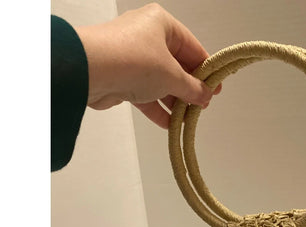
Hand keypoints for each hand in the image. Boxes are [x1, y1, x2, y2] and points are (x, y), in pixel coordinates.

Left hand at [75, 3, 219, 127]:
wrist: (90, 71)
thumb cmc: (135, 61)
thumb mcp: (172, 76)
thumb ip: (193, 88)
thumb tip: (206, 96)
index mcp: (162, 25)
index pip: (192, 48)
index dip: (206, 70)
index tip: (215, 89)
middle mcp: (147, 37)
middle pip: (177, 66)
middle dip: (189, 89)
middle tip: (202, 106)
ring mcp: (133, 58)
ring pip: (161, 82)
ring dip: (174, 102)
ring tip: (187, 118)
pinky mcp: (122, 78)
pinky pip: (146, 94)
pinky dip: (158, 109)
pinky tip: (170, 124)